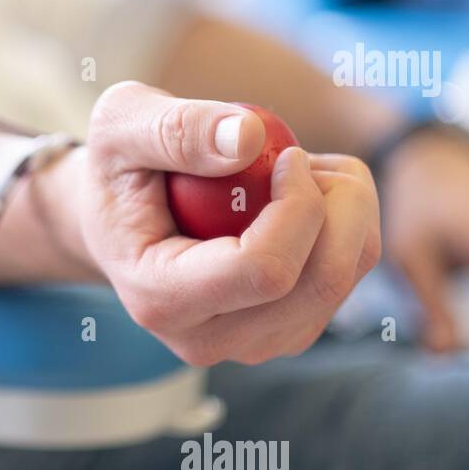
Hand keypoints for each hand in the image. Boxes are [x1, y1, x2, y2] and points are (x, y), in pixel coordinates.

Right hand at [77, 81, 381, 365]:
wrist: (120, 220)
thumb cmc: (118, 169)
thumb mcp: (122, 125)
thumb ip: (176, 128)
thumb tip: (251, 139)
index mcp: (160, 300)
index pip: (265, 272)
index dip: (298, 205)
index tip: (286, 155)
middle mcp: (207, 341)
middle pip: (319, 280)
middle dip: (338, 202)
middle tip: (299, 155)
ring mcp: (252, 344)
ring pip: (344, 276)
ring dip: (345, 208)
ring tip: (290, 172)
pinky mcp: (286, 331)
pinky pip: (350, 275)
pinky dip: (346, 225)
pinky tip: (299, 200)